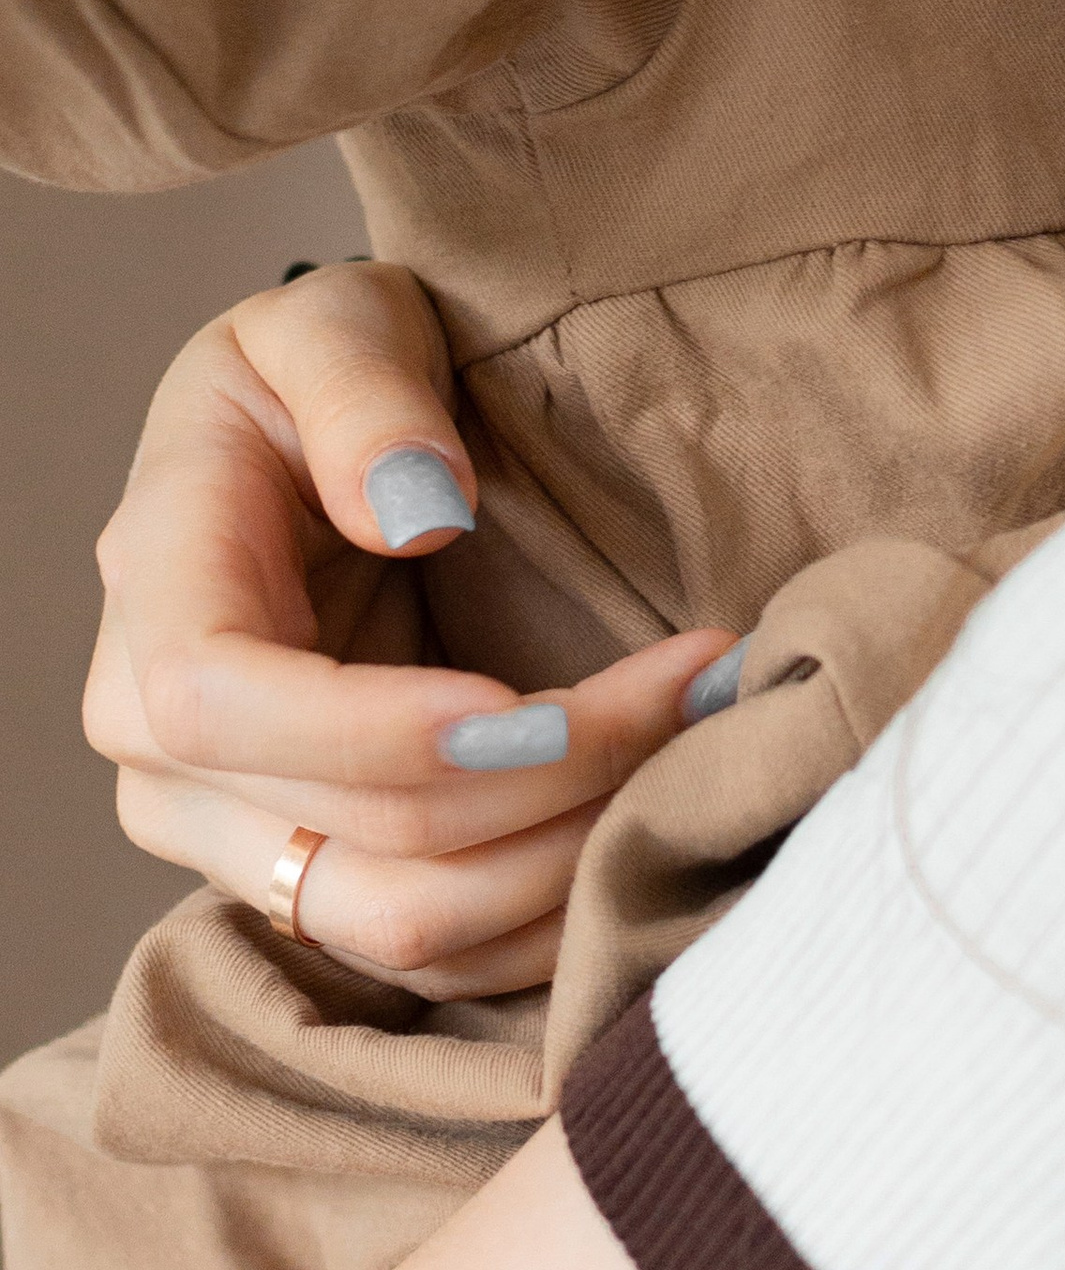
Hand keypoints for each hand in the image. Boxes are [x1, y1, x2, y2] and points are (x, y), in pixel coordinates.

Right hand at [86, 261, 731, 999]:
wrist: (320, 449)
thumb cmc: (324, 374)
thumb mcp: (334, 321)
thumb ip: (365, 394)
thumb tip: (416, 512)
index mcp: (157, 592)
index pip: (221, 705)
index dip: (375, 730)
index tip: (528, 697)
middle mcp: (164, 750)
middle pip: (354, 834)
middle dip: (550, 773)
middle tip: (701, 683)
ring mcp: (235, 834)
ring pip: (404, 921)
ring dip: (571, 852)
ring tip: (699, 739)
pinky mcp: (317, 876)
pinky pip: (439, 949)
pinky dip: (557, 903)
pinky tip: (654, 810)